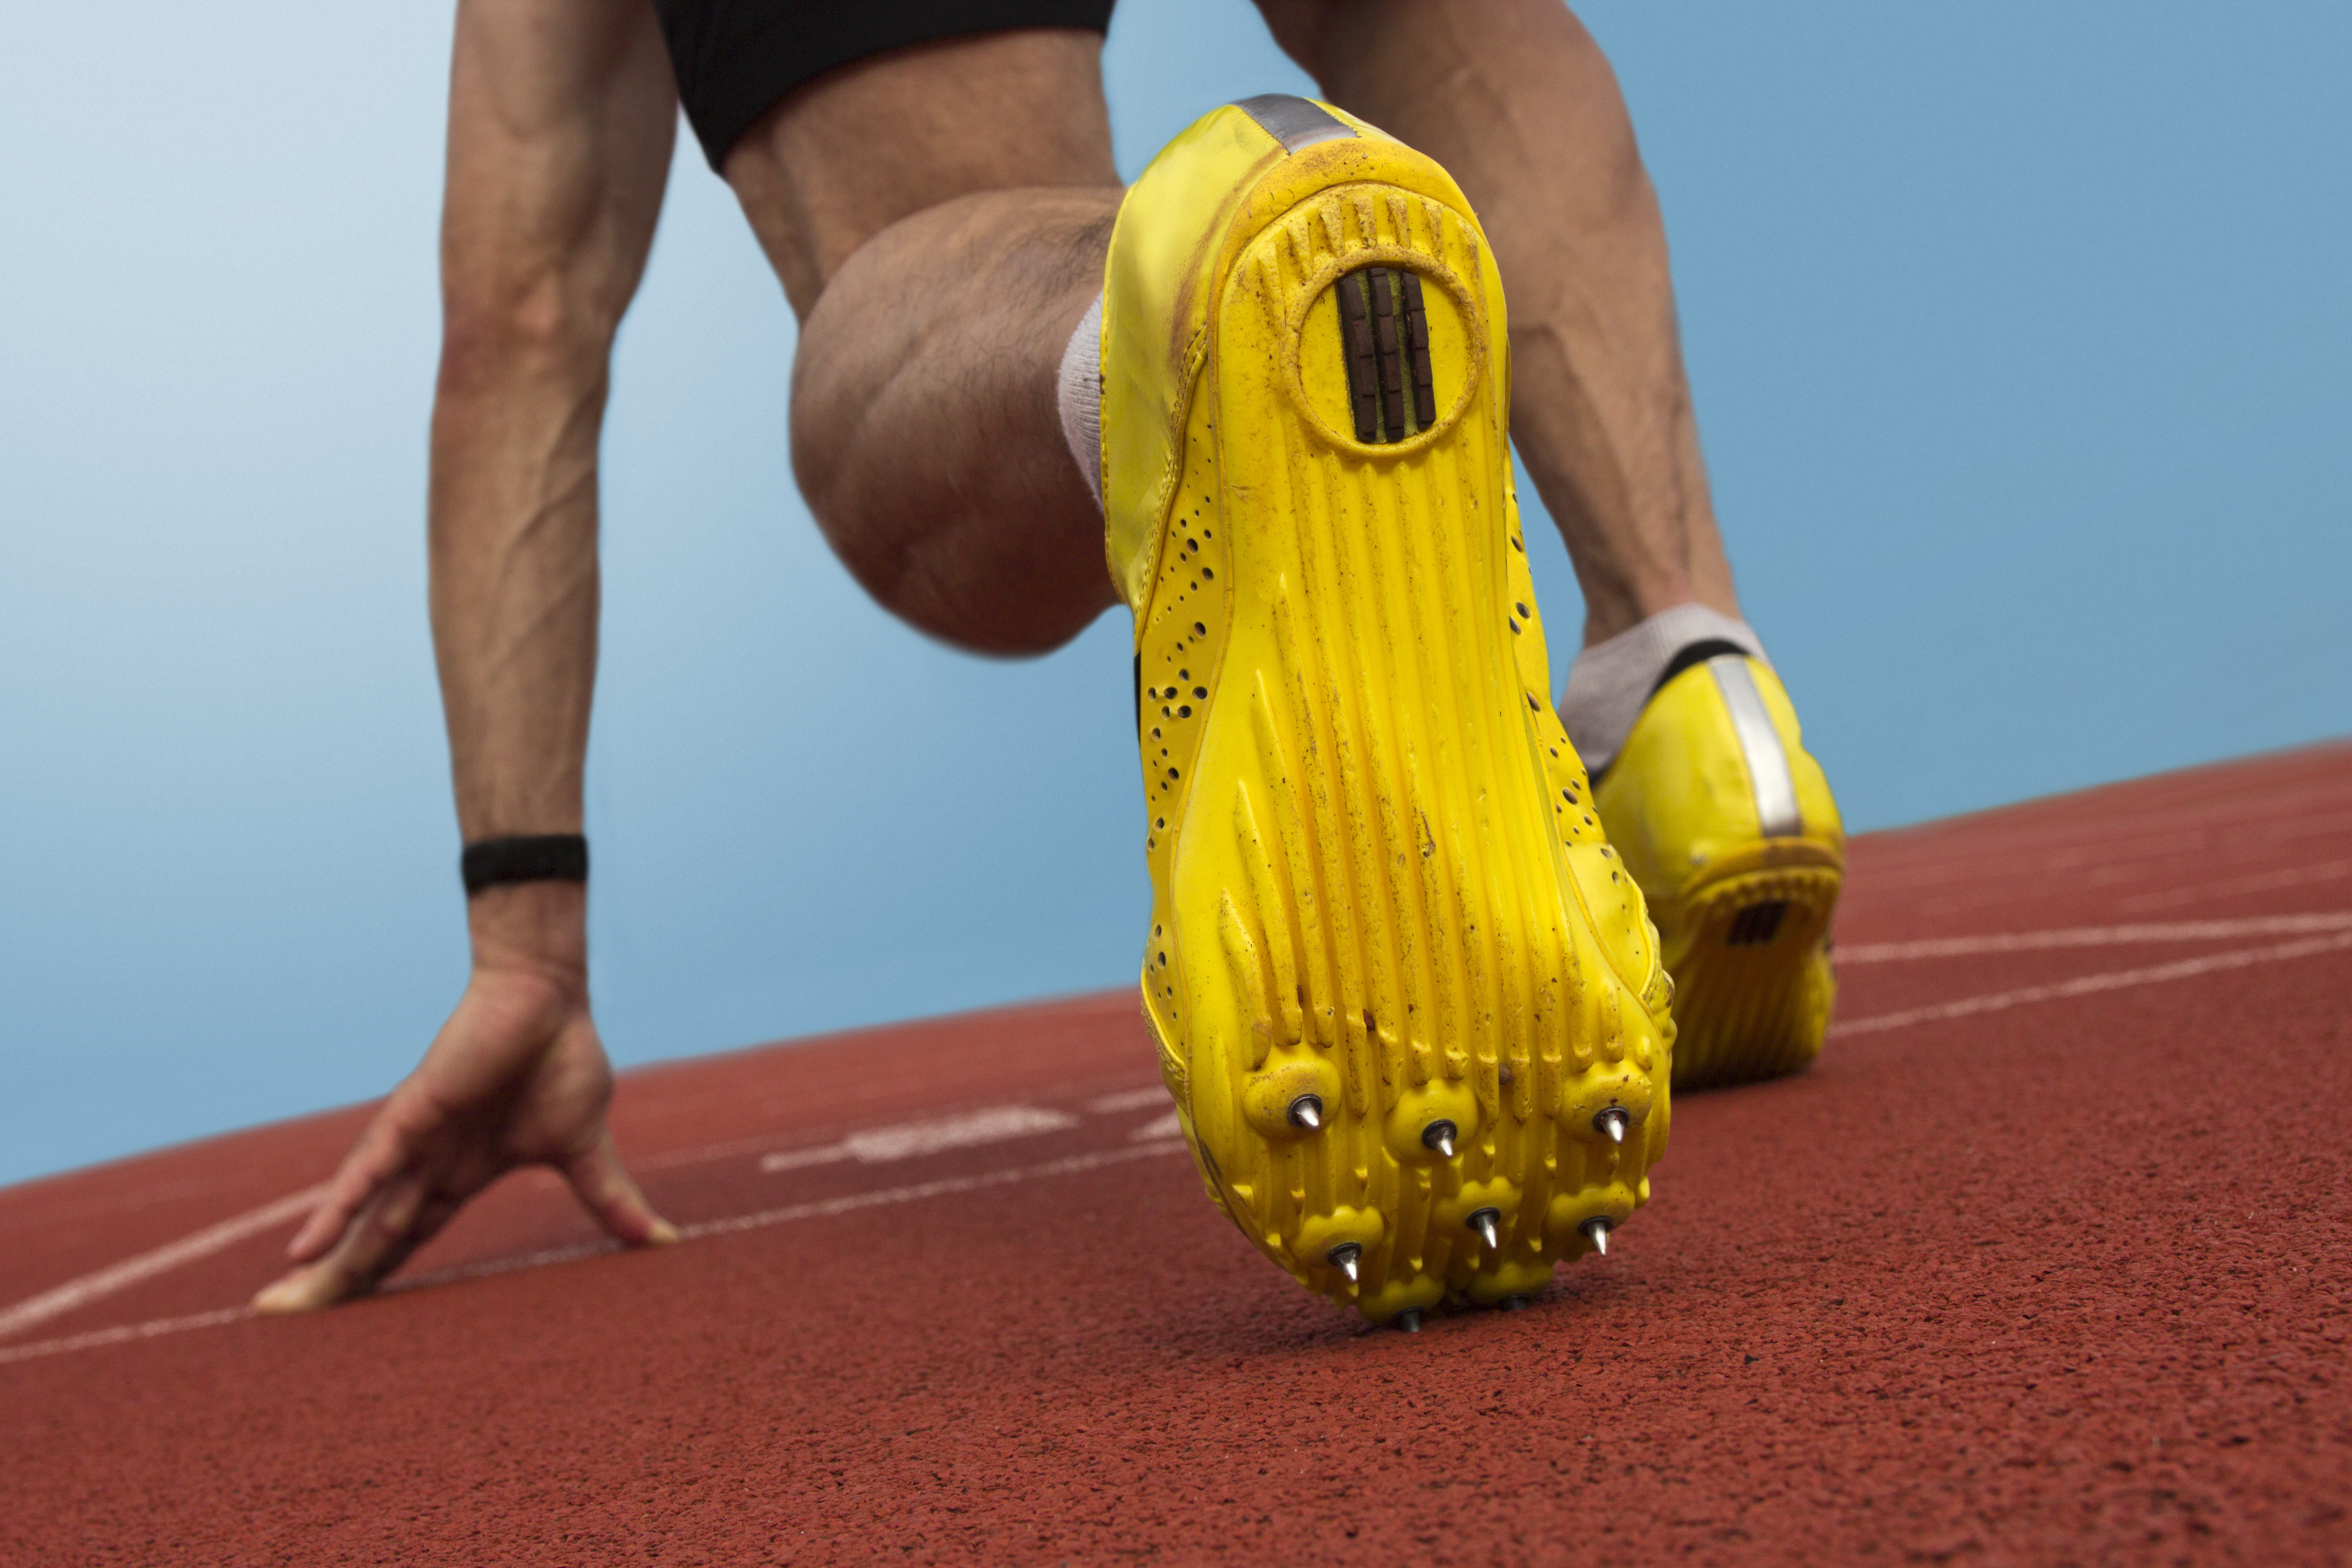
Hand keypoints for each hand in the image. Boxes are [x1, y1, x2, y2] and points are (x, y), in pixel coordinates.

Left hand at [254, 886, 674, 1312]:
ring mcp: (414, 1147)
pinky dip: (334, 1212)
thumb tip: (659, 1240)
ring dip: (323, 1262)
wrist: (549, 999)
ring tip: (281, 1307)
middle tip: (283, 1327)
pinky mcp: (411, 1118)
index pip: (409, 1242)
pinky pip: (365, 1175)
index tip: (346, 1326)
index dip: (377, 1279)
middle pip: (370, 1241)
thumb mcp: (584, 1149)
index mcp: (461, 1179)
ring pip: (357, 1218)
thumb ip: (607, 1198)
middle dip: (333, 1285)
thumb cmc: (562, 1062)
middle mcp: (427, 1169)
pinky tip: (302, 1251)